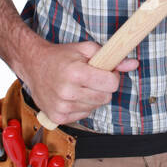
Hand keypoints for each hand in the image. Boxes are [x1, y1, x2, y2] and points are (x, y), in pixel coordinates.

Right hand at [24, 40, 138, 124]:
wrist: (33, 65)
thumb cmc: (60, 56)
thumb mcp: (85, 49)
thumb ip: (111, 57)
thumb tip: (133, 63)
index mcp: (75, 73)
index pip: (111, 84)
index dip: (112, 77)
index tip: (106, 72)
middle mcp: (67, 92)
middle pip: (106, 98)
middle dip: (103, 87)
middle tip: (93, 78)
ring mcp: (62, 106)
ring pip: (95, 107)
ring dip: (92, 97)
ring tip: (79, 86)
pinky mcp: (58, 116)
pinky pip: (83, 114)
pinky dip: (82, 106)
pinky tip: (72, 95)